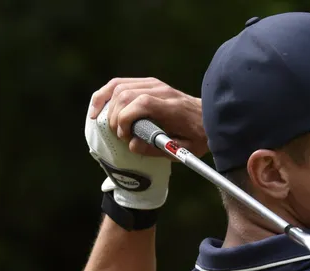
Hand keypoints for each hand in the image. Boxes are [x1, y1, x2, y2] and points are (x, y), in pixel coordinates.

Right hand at [88, 77, 208, 158]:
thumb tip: (132, 145)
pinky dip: (106, 94)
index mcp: (172, 107)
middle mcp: (162, 91)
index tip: (125, 137)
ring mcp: (155, 84)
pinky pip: (121, 83)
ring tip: (102, 122)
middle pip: (126, 94)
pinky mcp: (149, 83)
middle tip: (119, 135)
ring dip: (106, 104)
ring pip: (119, 86)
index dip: (126, 119)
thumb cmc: (198, 136)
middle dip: (115, 117)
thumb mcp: (184, 149)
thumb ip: (157, 148)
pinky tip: (99, 107)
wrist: (210, 117)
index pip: (142, 103)